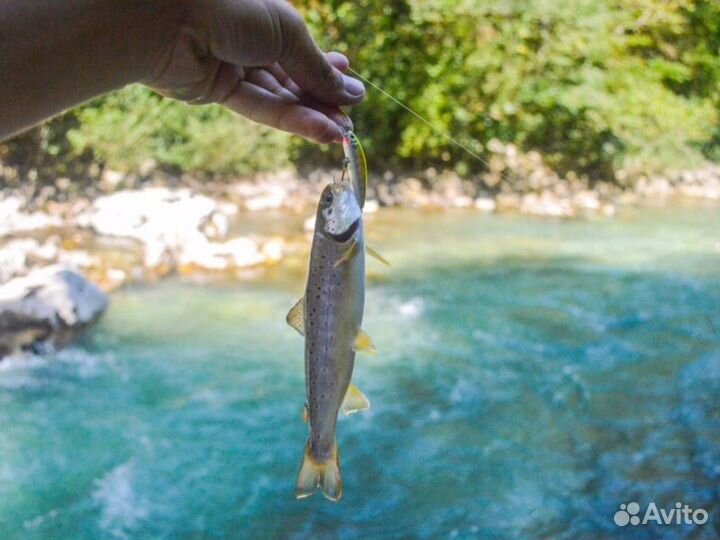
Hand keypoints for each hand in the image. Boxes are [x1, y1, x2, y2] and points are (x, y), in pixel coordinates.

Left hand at [149, 0, 364, 143]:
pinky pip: (260, 108)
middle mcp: (247, 39)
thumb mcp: (288, 34)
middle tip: (351, 119)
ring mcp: (230, 66)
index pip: (301, 50)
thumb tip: (352, 94)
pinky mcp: (215, 91)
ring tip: (343, 132)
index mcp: (264, 15)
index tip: (354, 90)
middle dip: (323, 99)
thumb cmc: (232, 9)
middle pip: (292, 77)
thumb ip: (318, 68)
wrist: (169, 19)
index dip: (328, 72)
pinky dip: (292, 122)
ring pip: (278, 97)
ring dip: (312, 116)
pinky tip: (322, 132)